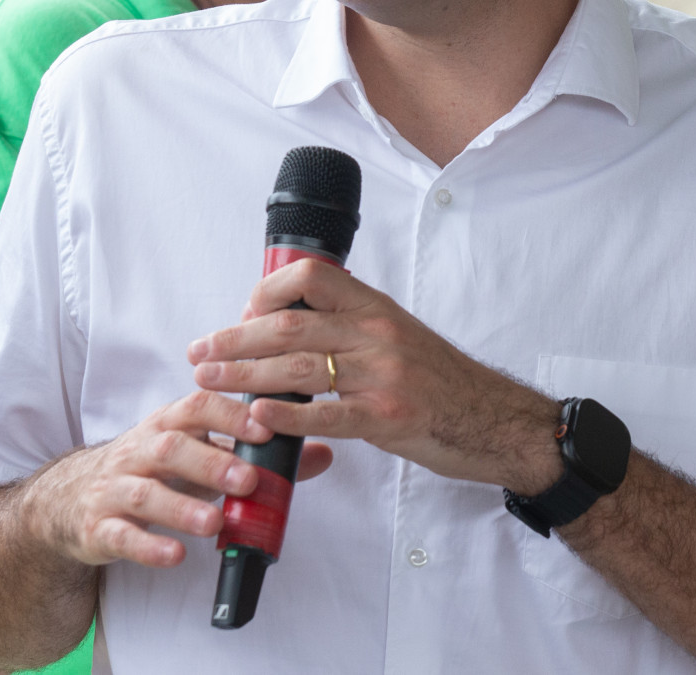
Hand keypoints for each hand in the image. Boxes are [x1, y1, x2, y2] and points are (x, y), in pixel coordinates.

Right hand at [20, 391, 333, 568]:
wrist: (71, 499)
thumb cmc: (153, 470)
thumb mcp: (198, 453)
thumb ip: (255, 455)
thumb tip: (321, 453)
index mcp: (167, 424)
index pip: (196, 406)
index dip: (229, 414)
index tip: (264, 427)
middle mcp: (139, 450)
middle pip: (171, 448)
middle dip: (211, 463)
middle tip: (248, 481)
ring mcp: (116, 489)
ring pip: (145, 493)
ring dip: (181, 507)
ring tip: (214, 522)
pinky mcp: (99, 527)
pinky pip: (121, 535)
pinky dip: (147, 546)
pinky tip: (174, 556)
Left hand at [188, 259, 562, 492]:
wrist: (494, 419)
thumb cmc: (443, 381)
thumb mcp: (400, 336)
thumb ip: (353, 326)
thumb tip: (297, 324)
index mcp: (376, 308)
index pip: (311, 277)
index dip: (266, 292)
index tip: (242, 312)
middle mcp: (378, 333)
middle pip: (290, 326)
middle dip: (235, 338)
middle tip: (201, 351)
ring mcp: (383, 375)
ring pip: (298, 367)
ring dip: (244, 375)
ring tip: (211, 382)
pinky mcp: (388, 417)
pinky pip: (326, 413)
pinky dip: (285, 414)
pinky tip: (257, 415)